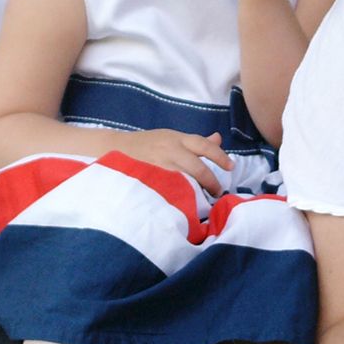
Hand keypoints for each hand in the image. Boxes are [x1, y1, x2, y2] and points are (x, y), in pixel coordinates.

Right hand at [109, 128, 229, 189]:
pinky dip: (178, 198)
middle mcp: (168, 151)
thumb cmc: (146, 145)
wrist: (112, 149)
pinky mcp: (148, 181)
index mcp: (176, 139)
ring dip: (196, 191)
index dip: (219, 156)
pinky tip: (183, 205)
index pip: (203, 145)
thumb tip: (218, 139)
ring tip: (202, 201)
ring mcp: (158, 167)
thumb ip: (195, 142)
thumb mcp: (171, 138)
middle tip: (217, 192)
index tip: (231, 167)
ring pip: (184, 180)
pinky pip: (167, 191)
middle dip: (210, 181)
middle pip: (196, 167)